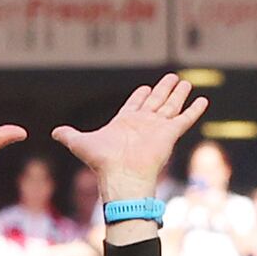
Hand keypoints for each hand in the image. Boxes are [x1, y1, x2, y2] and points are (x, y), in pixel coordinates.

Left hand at [59, 72, 209, 212]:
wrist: (121, 177)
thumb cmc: (102, 162)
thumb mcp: (80, 143)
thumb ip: (68, 135)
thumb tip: (53, 133)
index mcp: (125, 123)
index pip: (136, 104)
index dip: (141, 95)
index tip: (146, 87)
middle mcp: (143, 124)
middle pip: (156, 102)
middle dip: (163, 90)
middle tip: (172, 78)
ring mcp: (157, 128)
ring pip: (170, 106)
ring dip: (178, 94)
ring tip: (185, 82)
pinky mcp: (169, 134)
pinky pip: (185, 119)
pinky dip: (194, 110)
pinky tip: (203, 100)